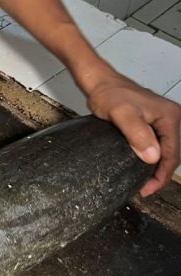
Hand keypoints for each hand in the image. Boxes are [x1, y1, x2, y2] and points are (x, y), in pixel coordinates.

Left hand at [85, 71, 180, 195]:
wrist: (101, 84)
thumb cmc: (110, 97)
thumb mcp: (123, 116)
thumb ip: (138, 135)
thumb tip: (153, 157)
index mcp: (170, 117)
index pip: (173, 153)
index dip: (162, 175)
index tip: (147, 190)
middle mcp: (171, 118)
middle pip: (172, 154)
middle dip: (160, 175)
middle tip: (144, 191)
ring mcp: (162, 121)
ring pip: (165, 151)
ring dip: (156, 169)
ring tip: (142, 184)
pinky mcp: (152, 124)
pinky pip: (157, 145)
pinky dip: (151, 160)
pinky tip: (140, 169)